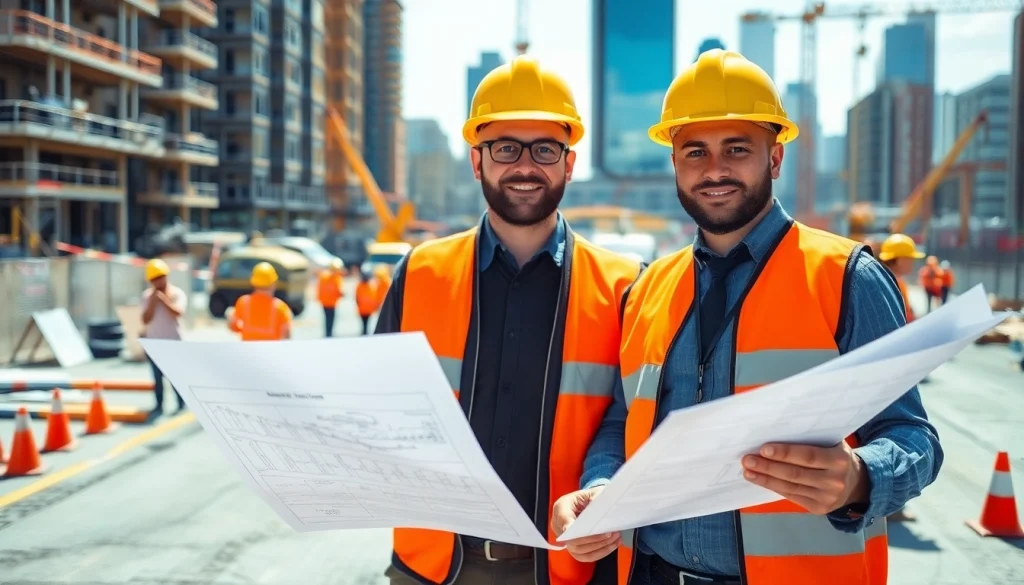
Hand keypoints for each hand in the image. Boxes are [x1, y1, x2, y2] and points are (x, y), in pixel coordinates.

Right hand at [551, 486, 619, 561]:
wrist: (583, 503)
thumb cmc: (587, 497)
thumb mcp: (592, 492)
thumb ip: (597, 497)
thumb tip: (603, 506)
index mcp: (561, 507)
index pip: (563, 519)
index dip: (572, 528)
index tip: (585, 531)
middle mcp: (559, 525)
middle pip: (573, 540)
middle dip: (594, 539)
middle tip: (610, 533)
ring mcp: (565, 539)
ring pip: (579, 550)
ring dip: (599, 547)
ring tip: (614, 539)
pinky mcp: (573, 548)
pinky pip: (584, 556)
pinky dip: (600, 553)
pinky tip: (611, 546)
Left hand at [742, 442, 868, 514]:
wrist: (857, 484)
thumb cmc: (837, 457)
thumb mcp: (833, 444)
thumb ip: (812, 439)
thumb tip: (777, 432)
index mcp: (839, 460)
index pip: (808, 456)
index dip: (785, 453)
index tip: (764, 448)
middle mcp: (834, 481)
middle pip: (795, 474)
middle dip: (768, 467)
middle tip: (747, 459)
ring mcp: (827, 498)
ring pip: (790, 487)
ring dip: (765, 479)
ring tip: (748, 471)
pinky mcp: (818, 508)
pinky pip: (791, 496)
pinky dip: (774, 487)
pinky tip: (760, 480)